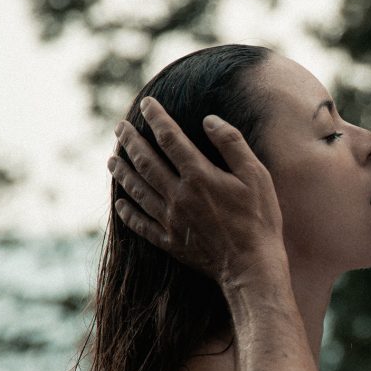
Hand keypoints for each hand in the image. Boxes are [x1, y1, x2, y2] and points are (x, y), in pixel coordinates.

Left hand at [108, 97, 285, 286]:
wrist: (252, 266)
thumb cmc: (259, 219)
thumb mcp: (256, 175)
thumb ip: (232, 144)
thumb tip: (209, 120)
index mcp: (199, 175)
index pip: (170, 138)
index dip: (156, 118)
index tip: (147, 104)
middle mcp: (178, 195)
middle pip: (145, 161)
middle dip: (130, 141)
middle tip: (119, 127)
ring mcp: (170, 220)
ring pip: (137, 190)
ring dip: (122, 172)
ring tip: (111, 159)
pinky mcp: (169, 242)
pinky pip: (140, 223)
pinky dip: (127, 211)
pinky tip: (120, 203)